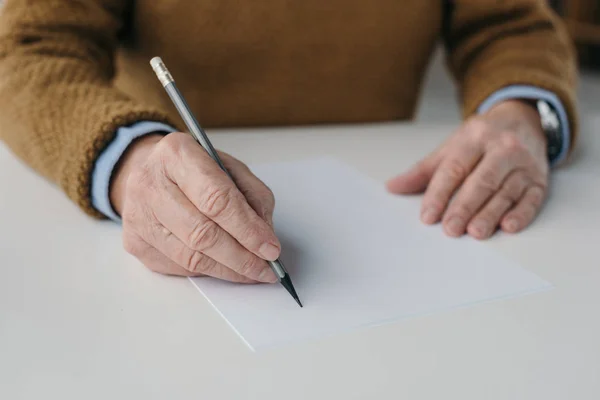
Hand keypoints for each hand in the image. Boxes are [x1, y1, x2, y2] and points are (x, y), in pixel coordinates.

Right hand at [110, 132, 279, 282]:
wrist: (149, 172)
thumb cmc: (193, 170)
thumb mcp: (230, 168)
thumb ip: (253, 197)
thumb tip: (265, 237)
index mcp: (177, 154)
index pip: (216, 199)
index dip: (247, 228)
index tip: (270, 248)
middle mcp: (149, 183)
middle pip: (202, 233)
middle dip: (242, 257)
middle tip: (266, 268)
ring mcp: (137, 215)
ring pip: (190, 256)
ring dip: (228, 270)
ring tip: (252, 272)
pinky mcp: (134, 241)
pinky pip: (179, 266)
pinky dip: (209, 271)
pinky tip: (225, 267)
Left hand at [386, 100, 549, 238]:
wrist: (524, 119)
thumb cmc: (482, 138)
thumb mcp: (451, 147)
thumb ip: (423, 170)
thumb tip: (392, 187)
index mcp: (474, 138)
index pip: (454, 168)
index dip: (439, 193)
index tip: (427, 215)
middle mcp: (502, 148)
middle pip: (481, 181)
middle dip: (465, 206)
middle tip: (451, 229)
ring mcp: (524, 164)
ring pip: (506, 191)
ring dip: (491, 214)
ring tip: (475, 232)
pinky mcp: (540, 180)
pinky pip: (532, 198)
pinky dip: (521, 213)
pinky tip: (508, 226)